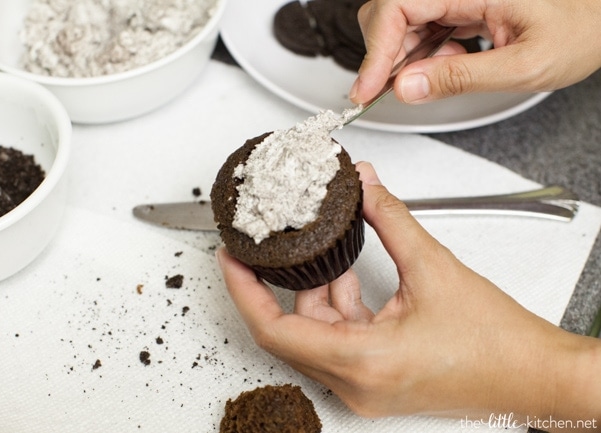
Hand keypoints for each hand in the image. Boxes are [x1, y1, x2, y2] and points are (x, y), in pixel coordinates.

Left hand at [217, 161, 600, 427]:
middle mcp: (357, 383)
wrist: (534, 377)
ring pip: (315, 334)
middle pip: (289, 332)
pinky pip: (338, 340)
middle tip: (256, 250)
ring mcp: (365, 386)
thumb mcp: (435, 268)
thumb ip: (390, 219)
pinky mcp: (377, 379)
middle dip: (273, 287)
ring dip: (313, 292)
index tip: (230, 259)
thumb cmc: (497, 344)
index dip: (243, 291)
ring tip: (315, 251)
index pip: (276, 330)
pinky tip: (345, 274)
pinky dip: (336, 306)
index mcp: (363, 363)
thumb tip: (365, 185)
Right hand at [350, 0, 600, 104]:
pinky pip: (423, 28)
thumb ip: (460, 77)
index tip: (366, 89)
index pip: (398, 7)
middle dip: (386, 56)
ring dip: (405, 59)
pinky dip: (423, 55)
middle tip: (392, 92)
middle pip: (391, 12)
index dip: (375, 50)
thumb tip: (407, 88)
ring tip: (437, 77)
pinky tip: (446, 65)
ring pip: (403, 24)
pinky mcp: (459, 5)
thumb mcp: (523, 66)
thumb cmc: (580, 31)